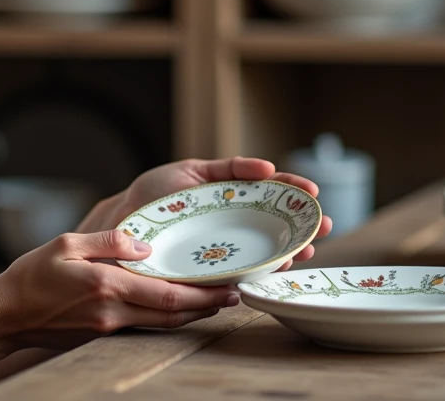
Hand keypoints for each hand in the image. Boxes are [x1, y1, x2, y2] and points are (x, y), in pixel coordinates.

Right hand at [0, 230, 239, 352]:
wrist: (5, 316)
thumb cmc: (32, 275)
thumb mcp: (67, 243)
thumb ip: (107, 240)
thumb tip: (143, 242)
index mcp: (108, 286)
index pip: (167, 294)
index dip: (202, 294)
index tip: (228, 287)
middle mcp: (113, 312)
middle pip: (172, 314)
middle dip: (207, 307)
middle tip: (235, 295)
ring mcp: (109, 327)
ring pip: (162, 324)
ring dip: (191, 314)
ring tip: (216, 301)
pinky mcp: (102, 333)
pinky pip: (144, 325)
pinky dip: (167, 316)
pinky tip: (178, 305)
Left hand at [82, 157, 333, 267]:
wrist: (121, 220)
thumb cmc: (156, 196)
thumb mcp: (193, 171)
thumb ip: (229, 168)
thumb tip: (267, 168)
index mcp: (233, 200)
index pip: (273, 195)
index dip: (295, 192)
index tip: (314, 190)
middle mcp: (234, 229)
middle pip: (277, 230)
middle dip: (304, 229)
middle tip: (323, 227)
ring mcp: (223, 253)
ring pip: (264, 257)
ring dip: (288, 255)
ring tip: (302, 251)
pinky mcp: (208, 275)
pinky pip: (237, 278)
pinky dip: (256, 276)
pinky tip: (269, 272)